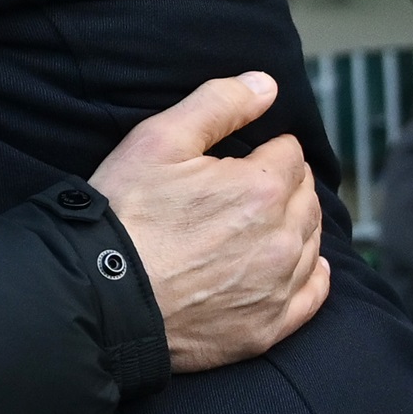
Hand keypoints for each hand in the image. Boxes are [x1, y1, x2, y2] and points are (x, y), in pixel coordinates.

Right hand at [90, 72, 329, 373]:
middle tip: (242, 191)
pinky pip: (312, 295)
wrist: (99, 298)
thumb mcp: (158, 140)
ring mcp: (276, 288)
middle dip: (282, 186)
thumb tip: (267, 85)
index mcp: (262, 188)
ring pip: (311, 242)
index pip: (289, 153)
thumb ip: (219, 103)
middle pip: (305, 197)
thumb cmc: (124, 216)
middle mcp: (282, 239)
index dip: (262, 150)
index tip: (235, 162)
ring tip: (257, 225)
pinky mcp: (266, 328)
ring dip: (293, 227)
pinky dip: (311, 276)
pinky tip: (298, 266)